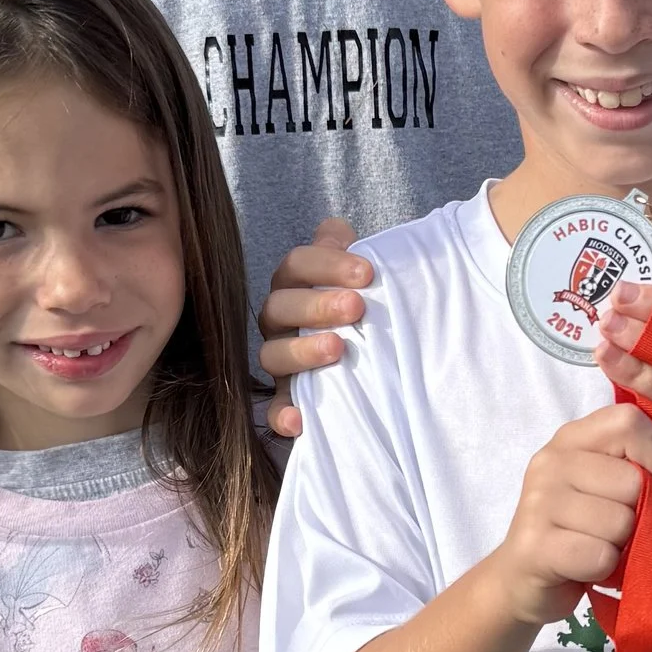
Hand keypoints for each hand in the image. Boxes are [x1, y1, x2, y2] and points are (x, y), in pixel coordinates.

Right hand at [257, 216, 372, 440]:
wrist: (379, 356)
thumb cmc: (366, 306)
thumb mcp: (362, 275)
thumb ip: (347, 249)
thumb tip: (338, 230)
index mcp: (295, 285)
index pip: (298, 265)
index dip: (328, 264)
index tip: (368, 272)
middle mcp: (280, 321)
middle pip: (280, 307)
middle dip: (317, 305)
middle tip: (356, 307)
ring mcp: (281, 361)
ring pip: (272, 355)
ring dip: (302, 352)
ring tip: (337, 350)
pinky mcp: (288, 399)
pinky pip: (274, 410)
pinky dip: (282, 415)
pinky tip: (299, 421)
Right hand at [495, 401, 651, 627]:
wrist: (524, 578)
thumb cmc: (581, 530)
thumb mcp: (608, 487)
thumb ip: (638, 468)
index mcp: (572, 438)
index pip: (628, 422)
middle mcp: (550, 462)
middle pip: (631, 481)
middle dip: (640, 514)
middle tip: (618, 528)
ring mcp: (538, 502)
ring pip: (620, 522)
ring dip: (621, 545)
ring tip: (598, 546)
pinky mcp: (535, 545)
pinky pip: (600, 555)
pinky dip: (605, 569)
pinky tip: (586, 566)